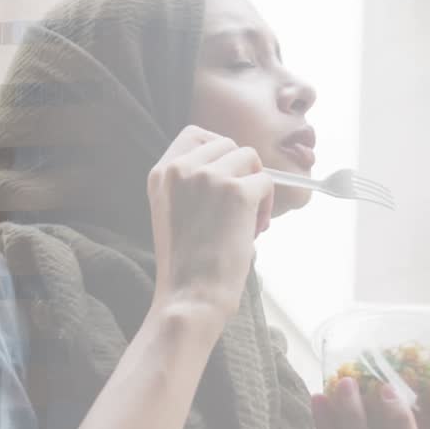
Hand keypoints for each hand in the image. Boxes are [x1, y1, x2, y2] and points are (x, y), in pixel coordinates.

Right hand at [147, 125, 273, 319]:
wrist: (190, 295)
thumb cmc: (186, 264)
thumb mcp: (173, 211)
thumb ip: (191, 183)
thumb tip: (233, 166)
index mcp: (161, 172)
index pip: (195, 133)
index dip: (219, 150)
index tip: (228, 175)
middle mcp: (181, 168)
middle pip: (228, 143)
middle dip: (241, 171)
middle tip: (241, 207)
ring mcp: (208, 177)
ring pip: (250, 158)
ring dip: (256, 186)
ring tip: (249, 220)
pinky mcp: (236, 192)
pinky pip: (267, 181)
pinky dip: (268, 204)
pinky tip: (255, 229)